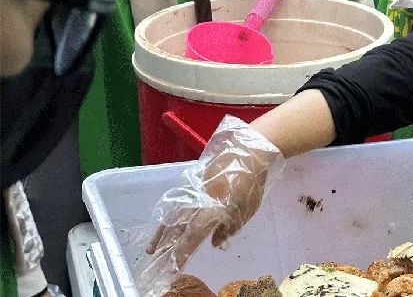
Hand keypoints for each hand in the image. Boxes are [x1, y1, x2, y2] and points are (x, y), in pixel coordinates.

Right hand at [137, 117, 282, 295]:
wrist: (248, 151)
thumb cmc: (252, 183)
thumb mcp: (246, 210)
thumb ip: (229, 228)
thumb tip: (214, 242)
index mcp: (211, 210)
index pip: (191, 237)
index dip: (181, 254)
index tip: (172, 269)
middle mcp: (197, 201)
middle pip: (176, 227)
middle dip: (165, 246)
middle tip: (154, 261)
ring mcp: (192, 190)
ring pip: (172, 214)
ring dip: (161, 232)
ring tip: (152, 248)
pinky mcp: (192, 180)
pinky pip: (176, 202)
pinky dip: (168, 216)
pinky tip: (164, 224)